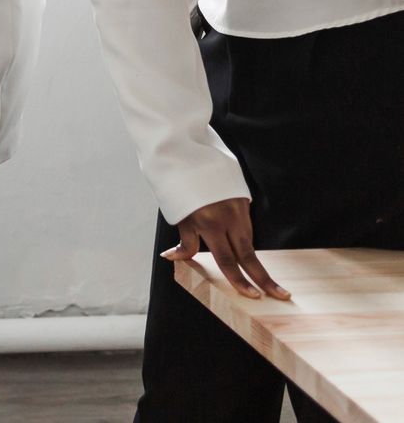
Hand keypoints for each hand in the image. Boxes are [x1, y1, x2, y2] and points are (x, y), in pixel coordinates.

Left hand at [162, 198, 289, 299]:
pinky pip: (247, 229)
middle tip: (282, 296)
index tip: (254, 295)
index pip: (226, 259)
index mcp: (210, 223)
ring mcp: (239, 210)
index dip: (239, 279)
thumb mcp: (180, 216)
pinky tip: (250, 257)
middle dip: (264, 278)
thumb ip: (185, 241)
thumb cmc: (181, 190)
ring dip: (256, 262)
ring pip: (249, 242)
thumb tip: (171, 258)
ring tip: (270, 284)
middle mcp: (228, 218)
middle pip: (248, 254)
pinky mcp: (244, 203)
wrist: (190, 159)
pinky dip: (247, 244)